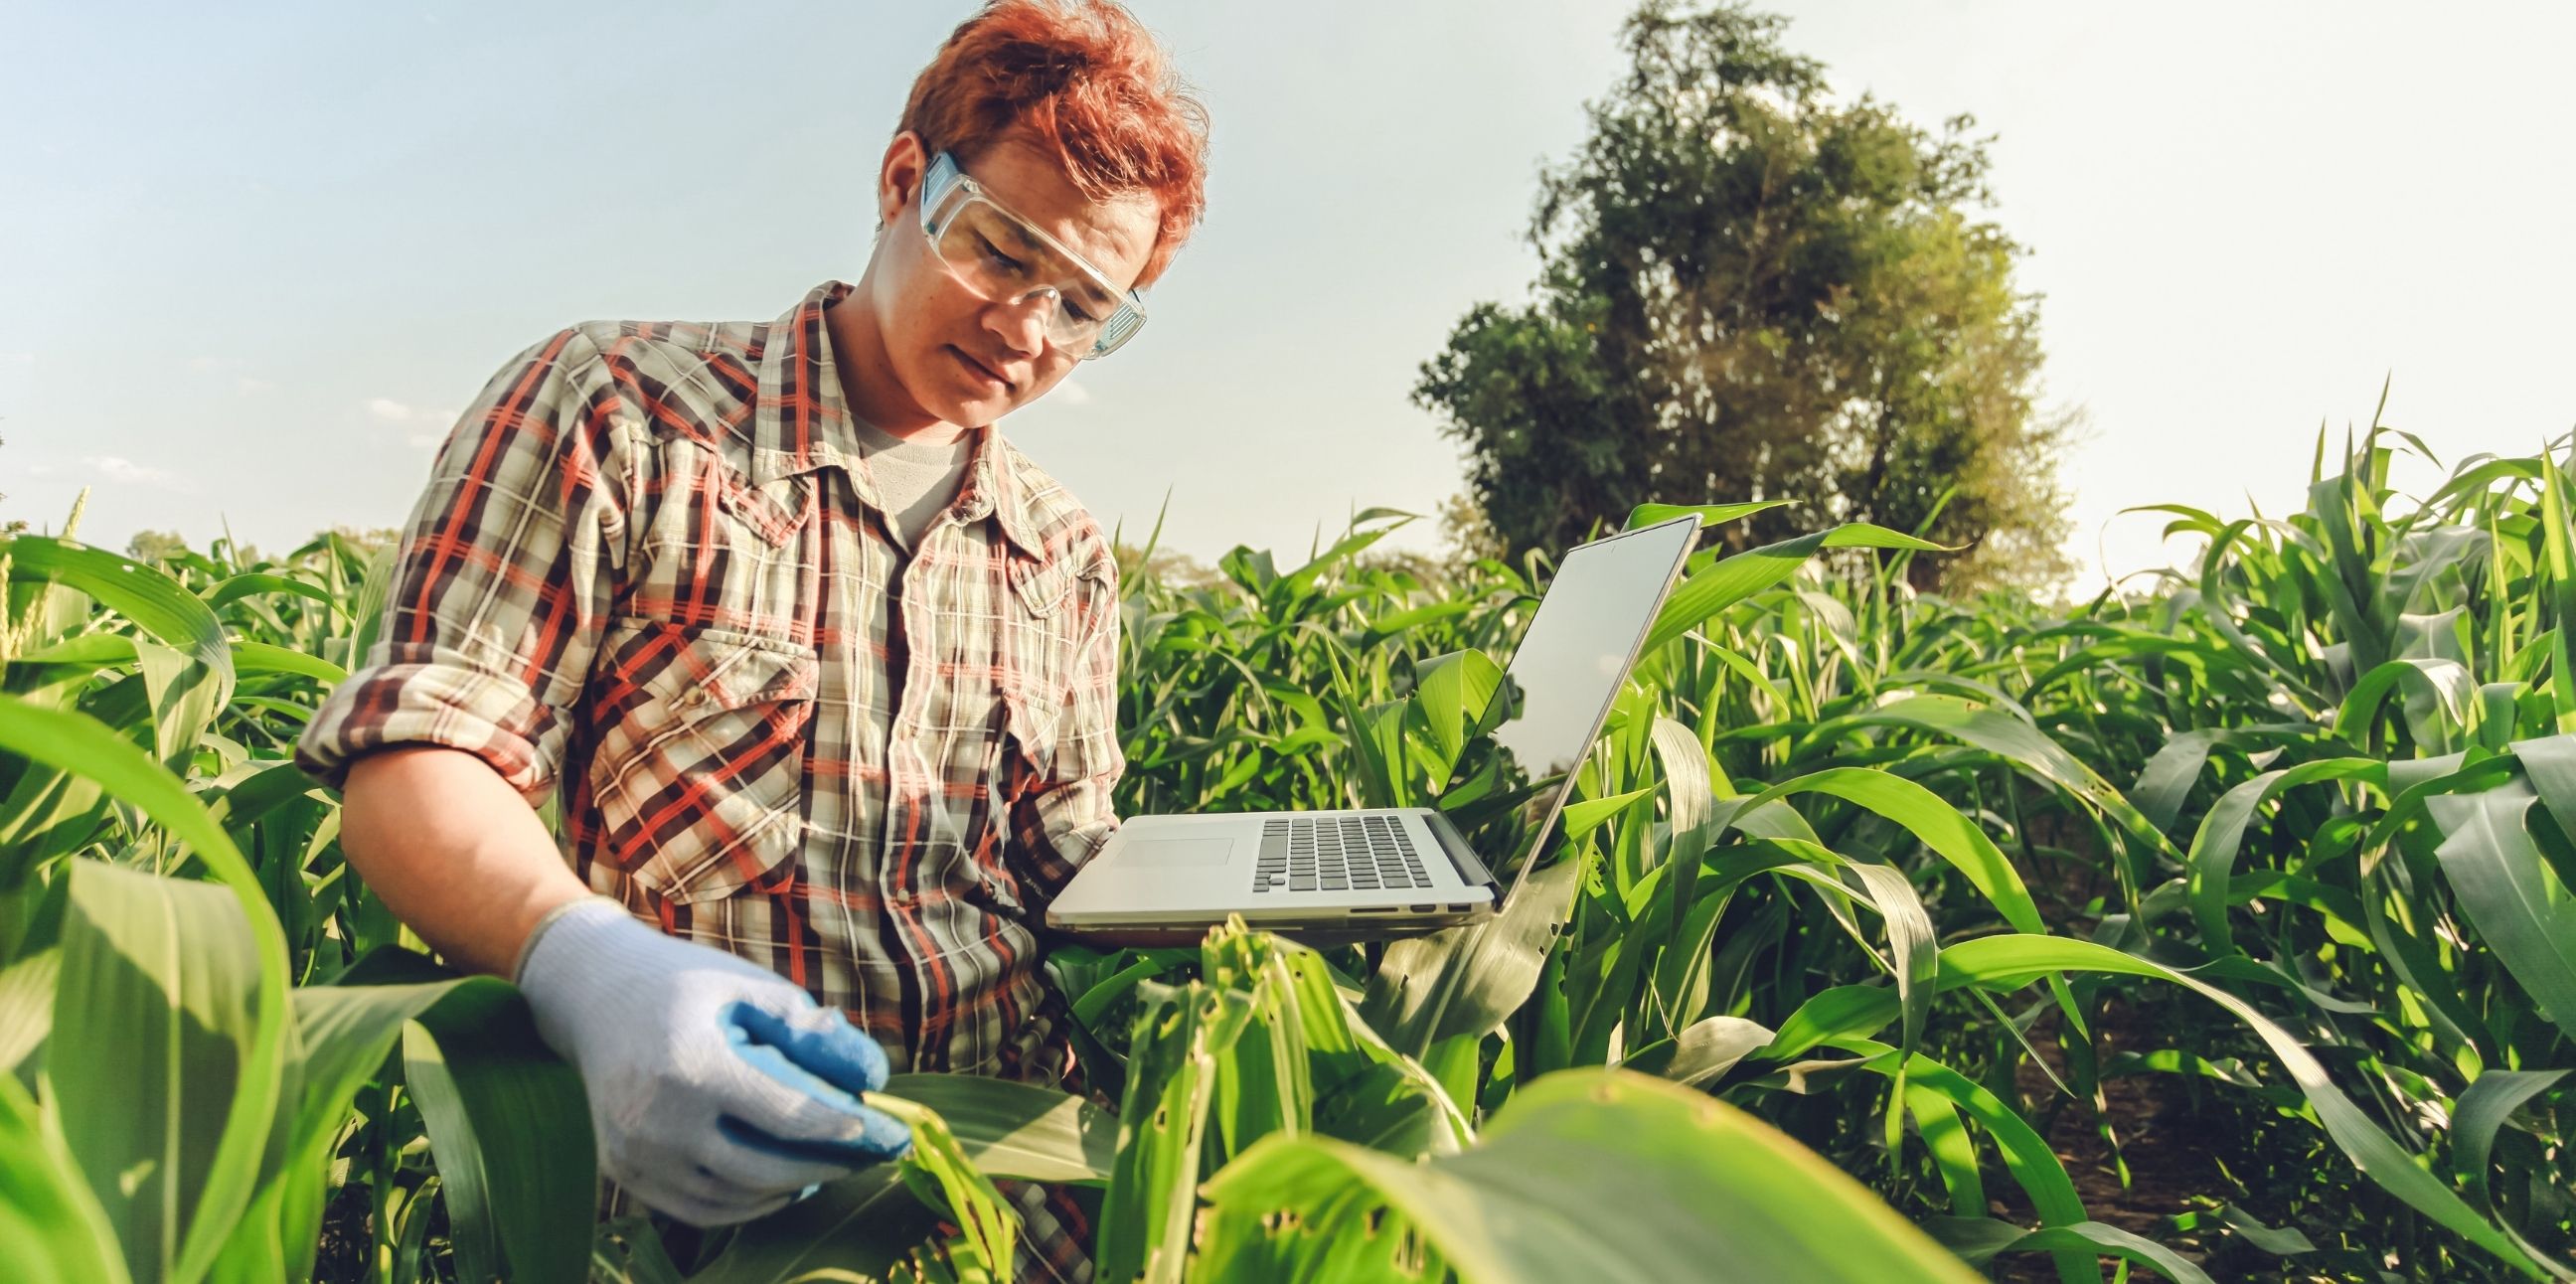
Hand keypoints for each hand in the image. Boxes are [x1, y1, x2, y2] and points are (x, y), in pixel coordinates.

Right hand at [512, 898, 911, 1224]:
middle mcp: (657, 1119)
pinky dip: (749, 1205)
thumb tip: (874, 1076)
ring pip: (735, 1198)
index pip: (787, 1116)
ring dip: (792, 1187)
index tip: (892, 1135)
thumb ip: (812, 1030)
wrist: (595, 994)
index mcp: (693, 1065)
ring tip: (833, 1164)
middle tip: (873, 1154)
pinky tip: (783, 1182)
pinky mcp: (623, 1172)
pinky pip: (699, 1210)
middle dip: (831, 1166)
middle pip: (765, 1168)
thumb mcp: (753, 987)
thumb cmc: (689, 984)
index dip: (846, 1131)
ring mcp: (635, 1154)